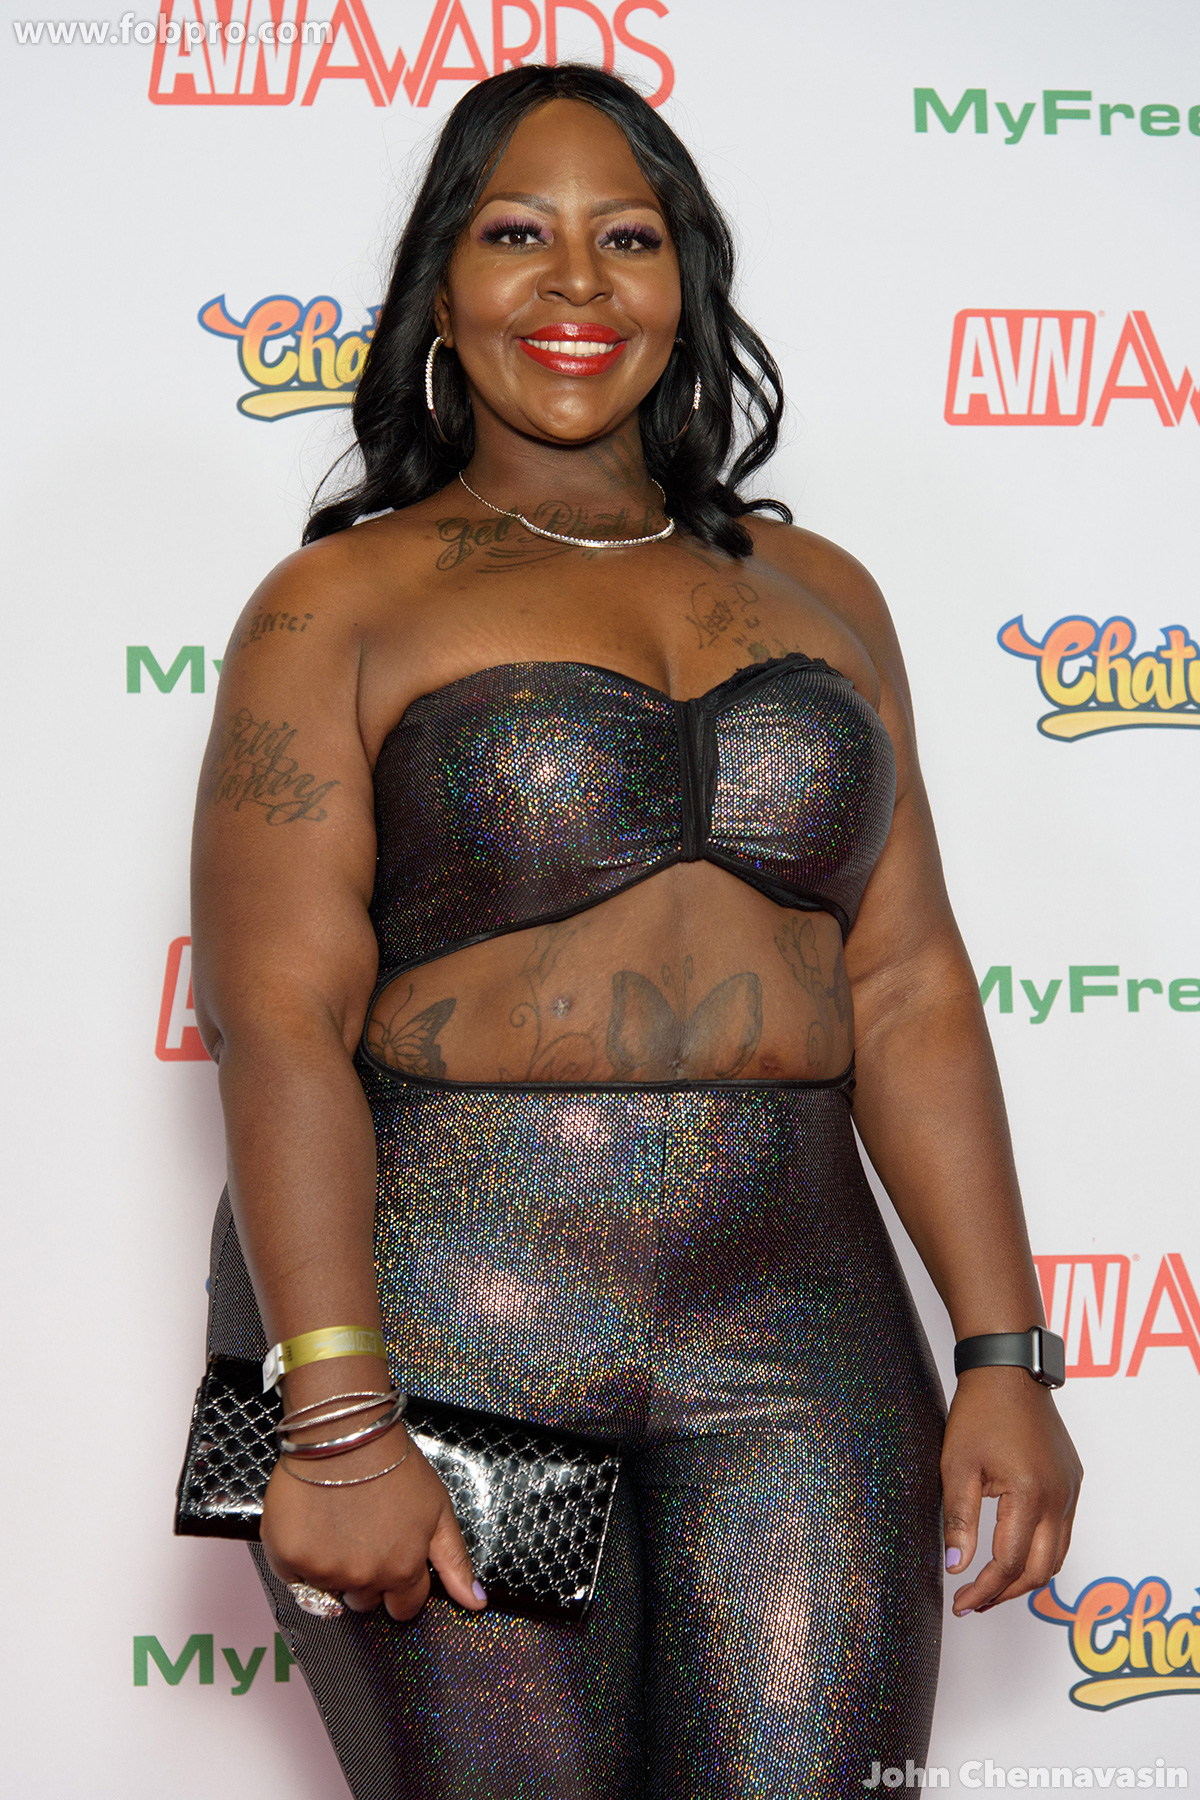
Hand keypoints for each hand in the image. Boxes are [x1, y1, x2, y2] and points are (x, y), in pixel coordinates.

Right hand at [260, 1425, 486, 1620]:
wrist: (345, 1431)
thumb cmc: (392, 1463)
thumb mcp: (437, 1508)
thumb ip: (455, 1561)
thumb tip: (477, 1604)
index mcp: (403, 1570)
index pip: (404, 1607)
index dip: (399, 1586)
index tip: (391, 1561)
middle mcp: (364, 1578)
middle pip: (365, 1600)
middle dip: (366, 1576)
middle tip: (363, 1533)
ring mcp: (325, 1570)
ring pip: (329, 1589)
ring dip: (332, 1566)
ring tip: (338, 1523)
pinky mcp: (290, 1557)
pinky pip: (292, 1575)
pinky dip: (299, 1556)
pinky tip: (312, 1523)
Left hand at [940, 1365, 1081, 1615]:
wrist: (1009, 1372)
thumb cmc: (980, 1413)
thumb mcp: (957, 1466)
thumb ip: (959, 1520)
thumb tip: (956, 1567)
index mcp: (1029, 1495)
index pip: (1008, 1564)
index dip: (983, 1590)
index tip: (961, 1604)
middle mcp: (1058, 1498)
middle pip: (1040, 1571)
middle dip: (1007, 1594)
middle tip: (975, 1603)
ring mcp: (1070, 1490)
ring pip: (1057, 1556)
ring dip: (1026, 1577)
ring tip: (992, 1586)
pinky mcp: (1073, 1482)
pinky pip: (1063, 1532)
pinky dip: (1041, 1552)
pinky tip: (1015, 1552)